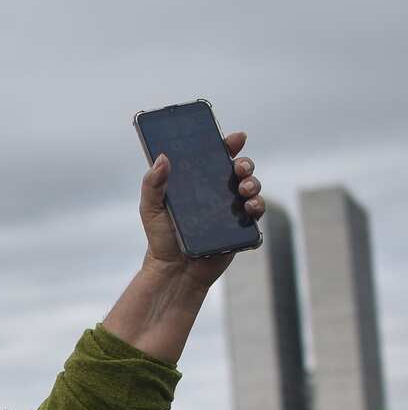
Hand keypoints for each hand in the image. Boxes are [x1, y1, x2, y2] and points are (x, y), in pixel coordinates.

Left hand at [139, 131, 263, 289]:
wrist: (172, 271)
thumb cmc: (161, 238)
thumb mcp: (151, 208)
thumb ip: (152, 184)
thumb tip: (161, 158)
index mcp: (200, 184)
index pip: (218, 158)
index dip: (229, 145)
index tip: (235, 138)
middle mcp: (219, 195)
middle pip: (240, 172)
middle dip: (245, 165)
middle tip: (240, 168)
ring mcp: (232, 212)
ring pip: (252, 191)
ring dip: (254, 185)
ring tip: (244, 189)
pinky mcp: (240, 231)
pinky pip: (256, 218)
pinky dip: (257, 210)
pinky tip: (249, 209)